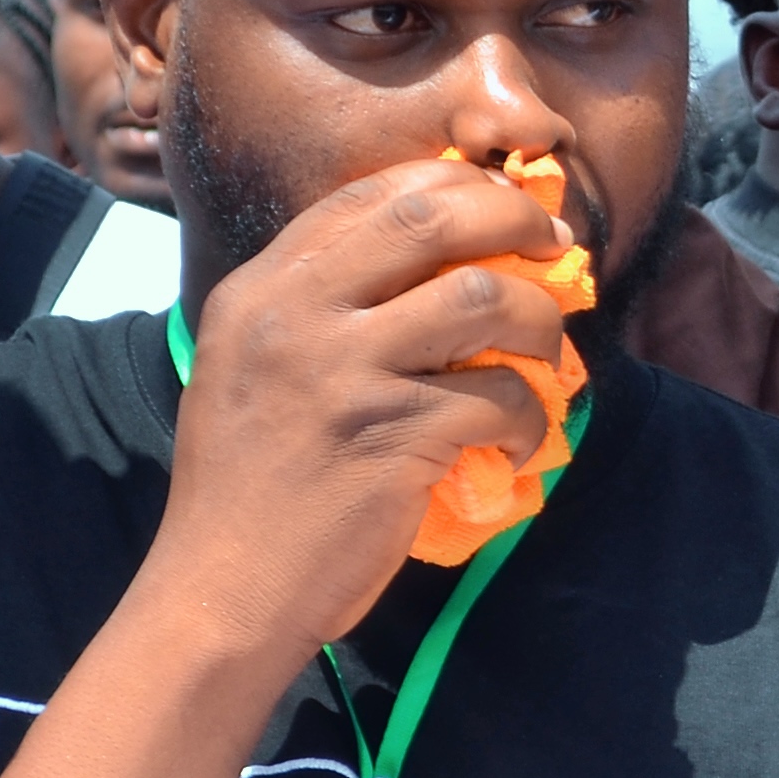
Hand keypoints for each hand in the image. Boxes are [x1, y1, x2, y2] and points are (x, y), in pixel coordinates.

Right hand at [152, 155, 584, 657]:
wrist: (221, 590)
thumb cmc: (249, 487)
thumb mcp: (254, 367)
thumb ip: (322, 306)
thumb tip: (439, 260)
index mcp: (262, 288)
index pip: (374, 196)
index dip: (457, 187)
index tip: (507, 206)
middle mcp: (295, 314)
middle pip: (433, 219)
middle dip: (515, 220)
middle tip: (557, 248)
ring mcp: (343, 372)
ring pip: (482, 299)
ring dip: (538, 324)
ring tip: (546, 358)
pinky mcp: (393, 436)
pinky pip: (497, 397)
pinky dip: (527, 419)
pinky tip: (515, 444)